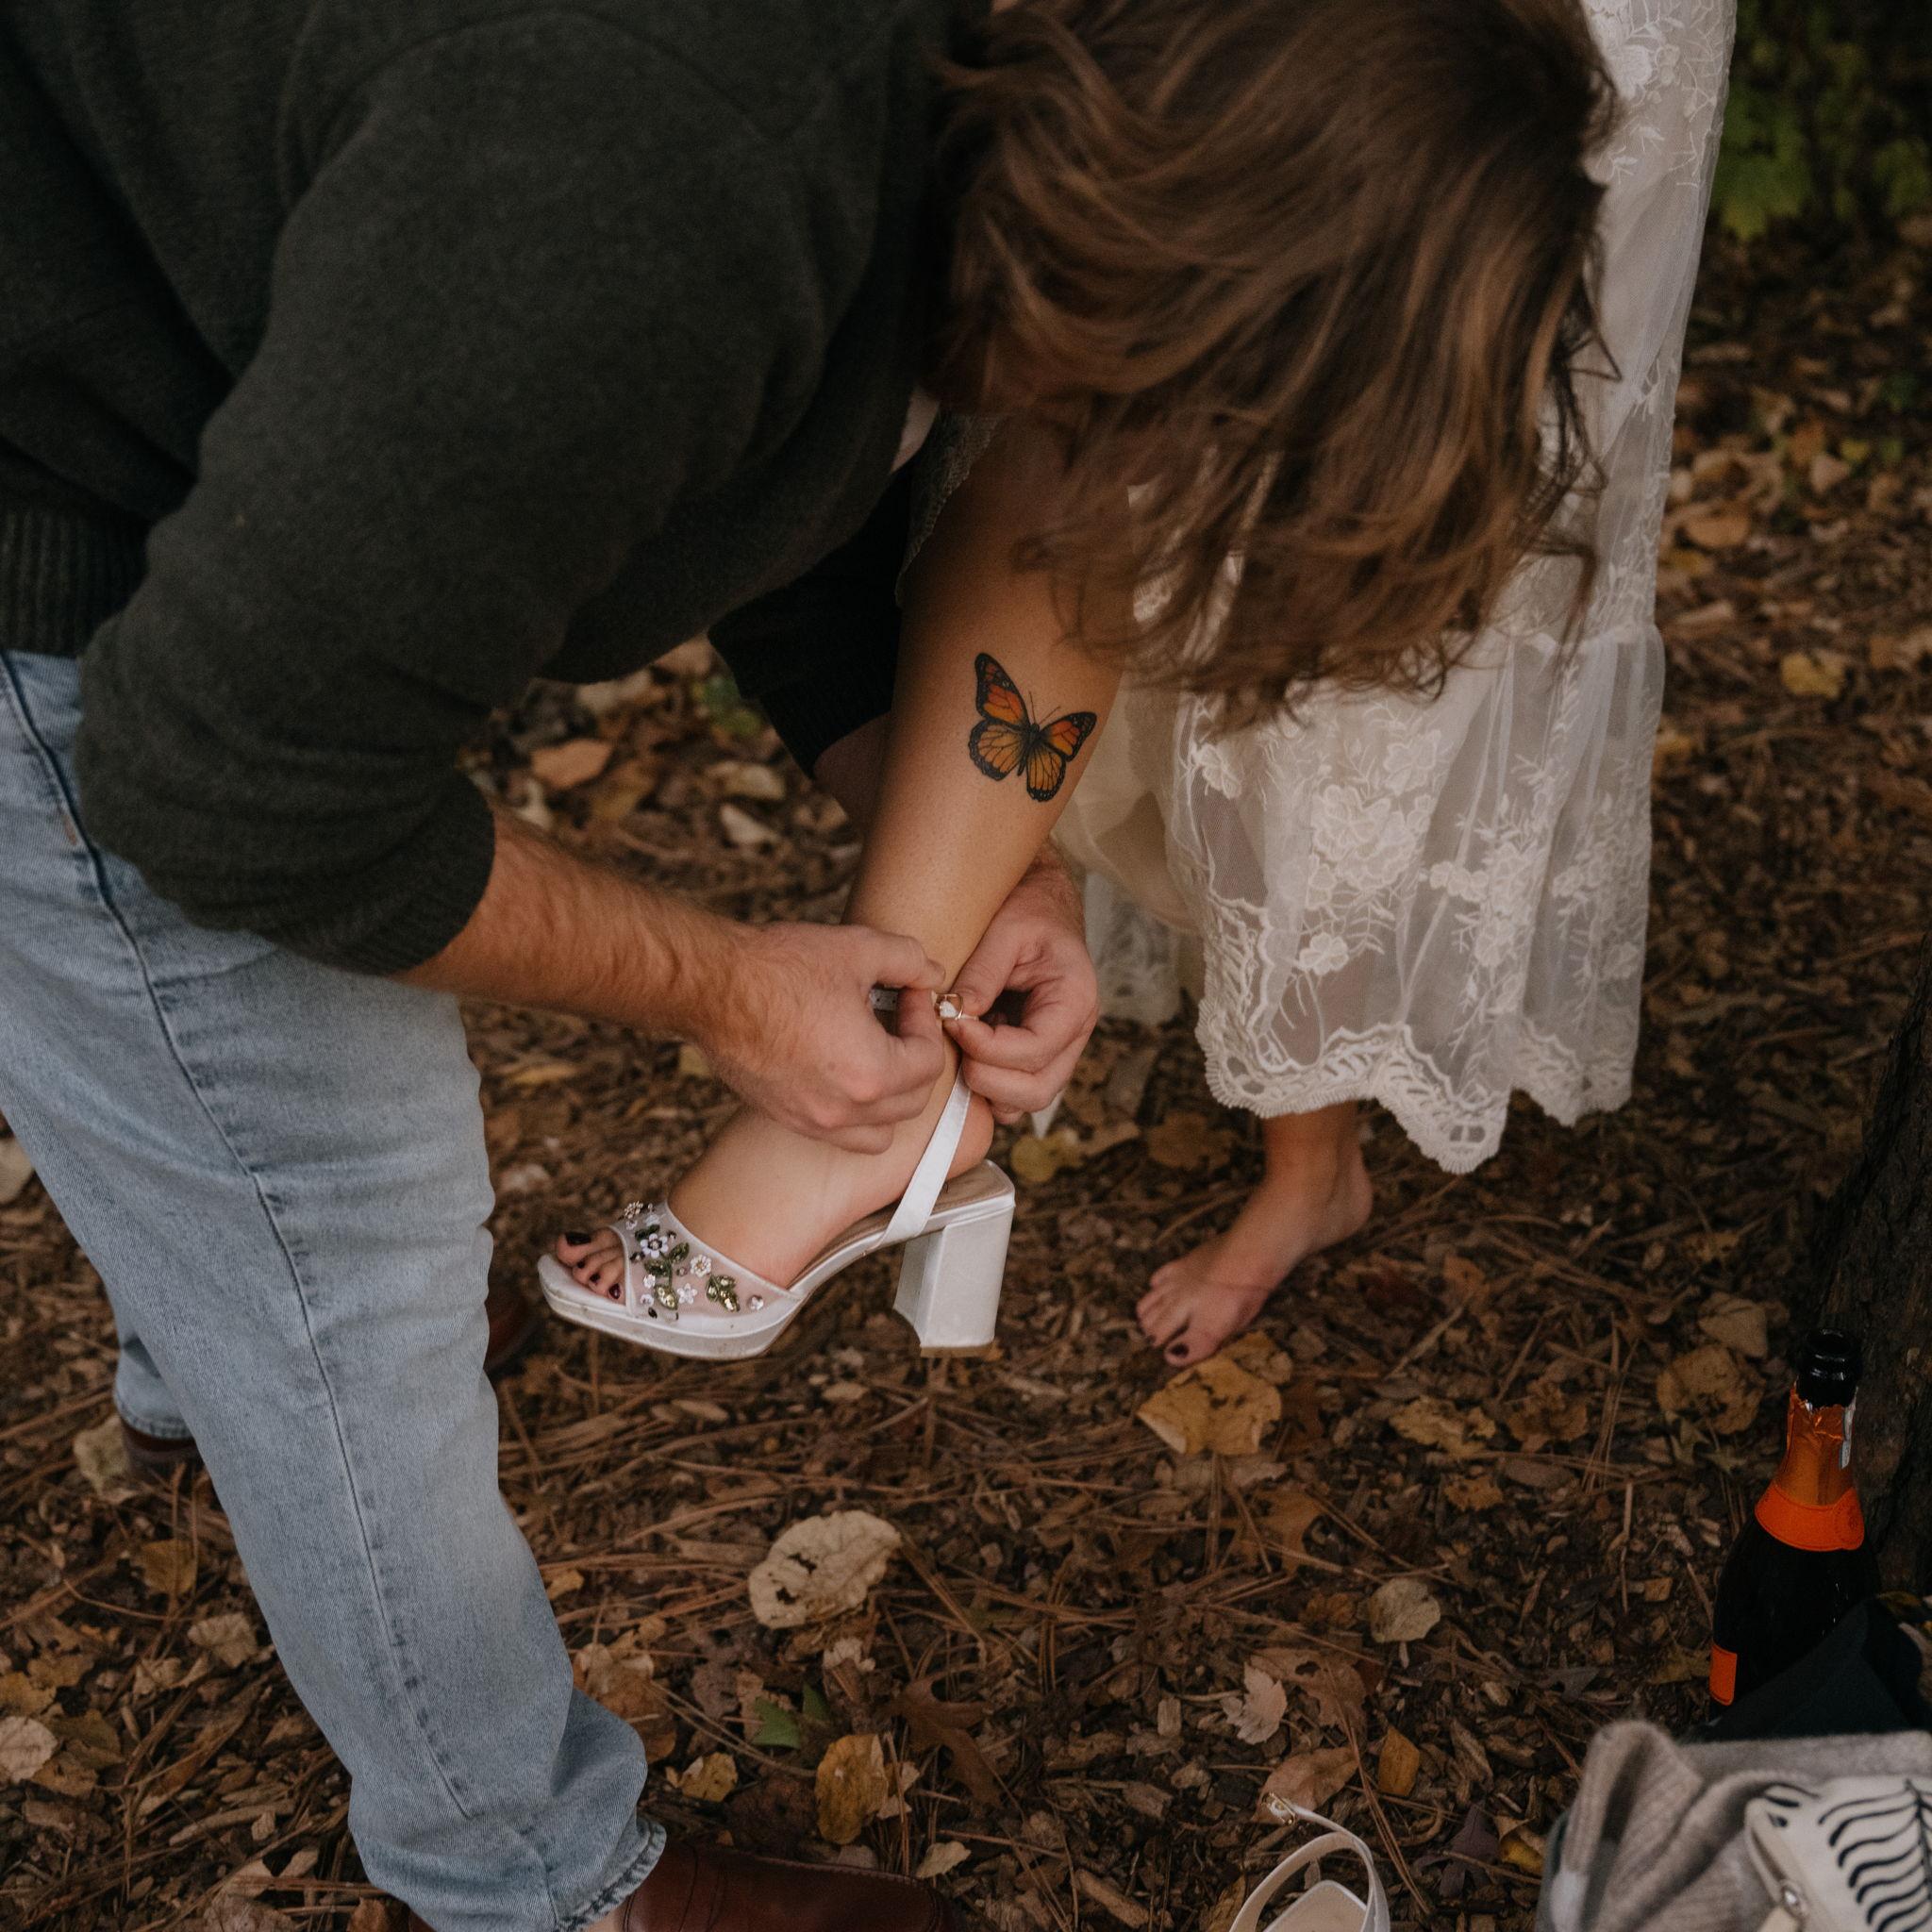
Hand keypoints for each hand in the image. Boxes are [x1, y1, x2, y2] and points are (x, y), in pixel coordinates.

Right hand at [700, 921, 947, 1151]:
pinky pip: (841, 1136)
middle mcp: (844, 1111)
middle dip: (915, 1057)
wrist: (711, 987)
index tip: (908, 994)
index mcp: (870, 1074)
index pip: (930, 1062)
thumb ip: (909, 960)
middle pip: (912, 1100)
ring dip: (891, 1097)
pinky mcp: (786, 1118)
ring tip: (877, 1052)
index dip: (926, 1021)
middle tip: (897, 1017)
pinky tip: (843, 1069)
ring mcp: (812, 1121)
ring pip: (880, 1131)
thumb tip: (933, 975)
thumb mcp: (858, 949)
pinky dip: (856, 1114)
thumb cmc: (779, 968)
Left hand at [947, 852, 1097, 1121]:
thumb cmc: (1028, 909)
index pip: (1035, 1050)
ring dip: (987, 1087)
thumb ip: (983, 973)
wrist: (1041, 902)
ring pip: (1027, 1100)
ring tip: (960, 1048)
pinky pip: (1016, 1092)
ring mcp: (1060, 1050)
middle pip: (1036, 1090)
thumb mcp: (1006, 929)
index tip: (953, 1020)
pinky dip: (990, 1086)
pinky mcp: (1039, 1055)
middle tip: (952, 1044)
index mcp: (1075, 1001)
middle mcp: (1075, 1034)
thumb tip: (956, 1013)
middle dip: (987, 1078)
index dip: (988, 1046)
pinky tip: (968, 1051)